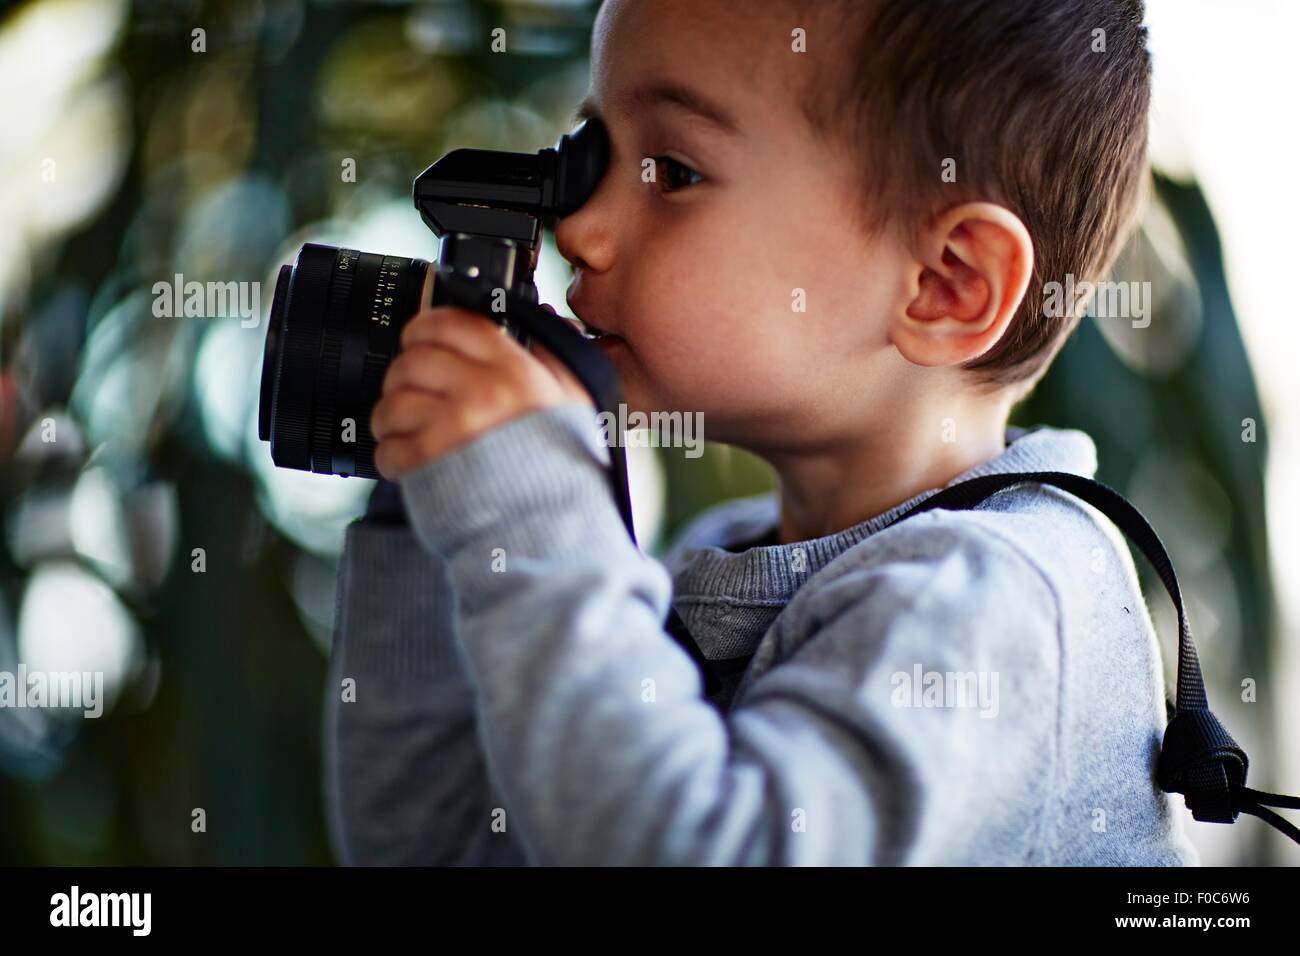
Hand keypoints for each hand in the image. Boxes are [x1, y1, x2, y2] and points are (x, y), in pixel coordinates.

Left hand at [370, 305, 591, 479]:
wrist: (551, 531)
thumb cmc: (561, 470)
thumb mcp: (573, 403)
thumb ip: (555, 358)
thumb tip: (543, 321)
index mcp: (515, 372)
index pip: (453, 323)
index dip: (426, 326)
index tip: (420, 338)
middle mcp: (482, 393)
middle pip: (413, 360)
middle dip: (404, 375)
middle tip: (413, 390)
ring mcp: (452, 428)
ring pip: (392, 403)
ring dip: (392, 417)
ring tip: (408, 430)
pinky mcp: (429, 465)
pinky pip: (388, 447)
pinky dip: (391, 455)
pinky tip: (410, 460)